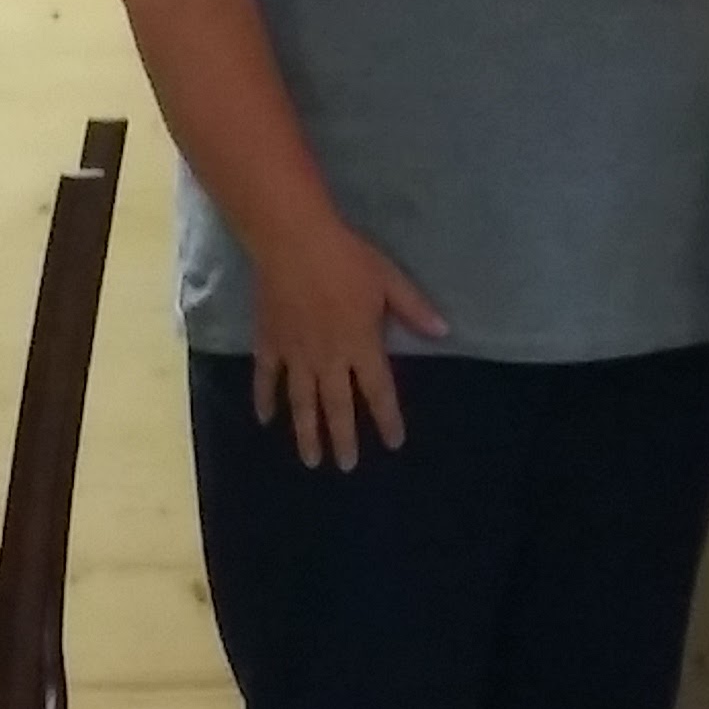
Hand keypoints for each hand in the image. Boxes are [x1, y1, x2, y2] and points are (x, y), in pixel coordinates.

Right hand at [247, 223, 447, 471]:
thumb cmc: (347, 258)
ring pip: (302, 403)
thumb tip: (444, 332)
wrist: (293, 242)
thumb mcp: (390, 280)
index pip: (379, 391)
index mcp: (361, 345)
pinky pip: (266, 379)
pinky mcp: (269, 343)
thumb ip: (413, 309)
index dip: (387, 419)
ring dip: (307, 433)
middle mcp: (329, 359)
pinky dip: (265, 400)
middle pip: (338, 407)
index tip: (393, 443)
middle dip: (344, 439)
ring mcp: (295, 355)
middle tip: (346, 466)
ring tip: (311, 461)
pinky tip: (266, 419)